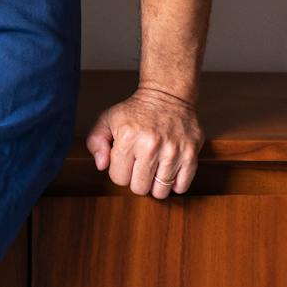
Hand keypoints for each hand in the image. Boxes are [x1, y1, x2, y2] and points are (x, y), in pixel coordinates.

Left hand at [85, 85, 202, 198]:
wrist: (168, 95)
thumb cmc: (136, 110)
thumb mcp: (108, 119)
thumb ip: (96, 142)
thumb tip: (102, 165)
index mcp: (127, 138)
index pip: (119, 178)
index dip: (120, 171)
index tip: (126, 160)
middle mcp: (150, 146)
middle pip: (140, 188)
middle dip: (137, 179)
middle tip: (140, 164)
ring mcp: (173, 152)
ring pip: (160, 191)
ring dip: (156, 183)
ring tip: (155, 166)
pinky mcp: (191, 155)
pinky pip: (181, 187)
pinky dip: (175, 183)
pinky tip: (169, 169)